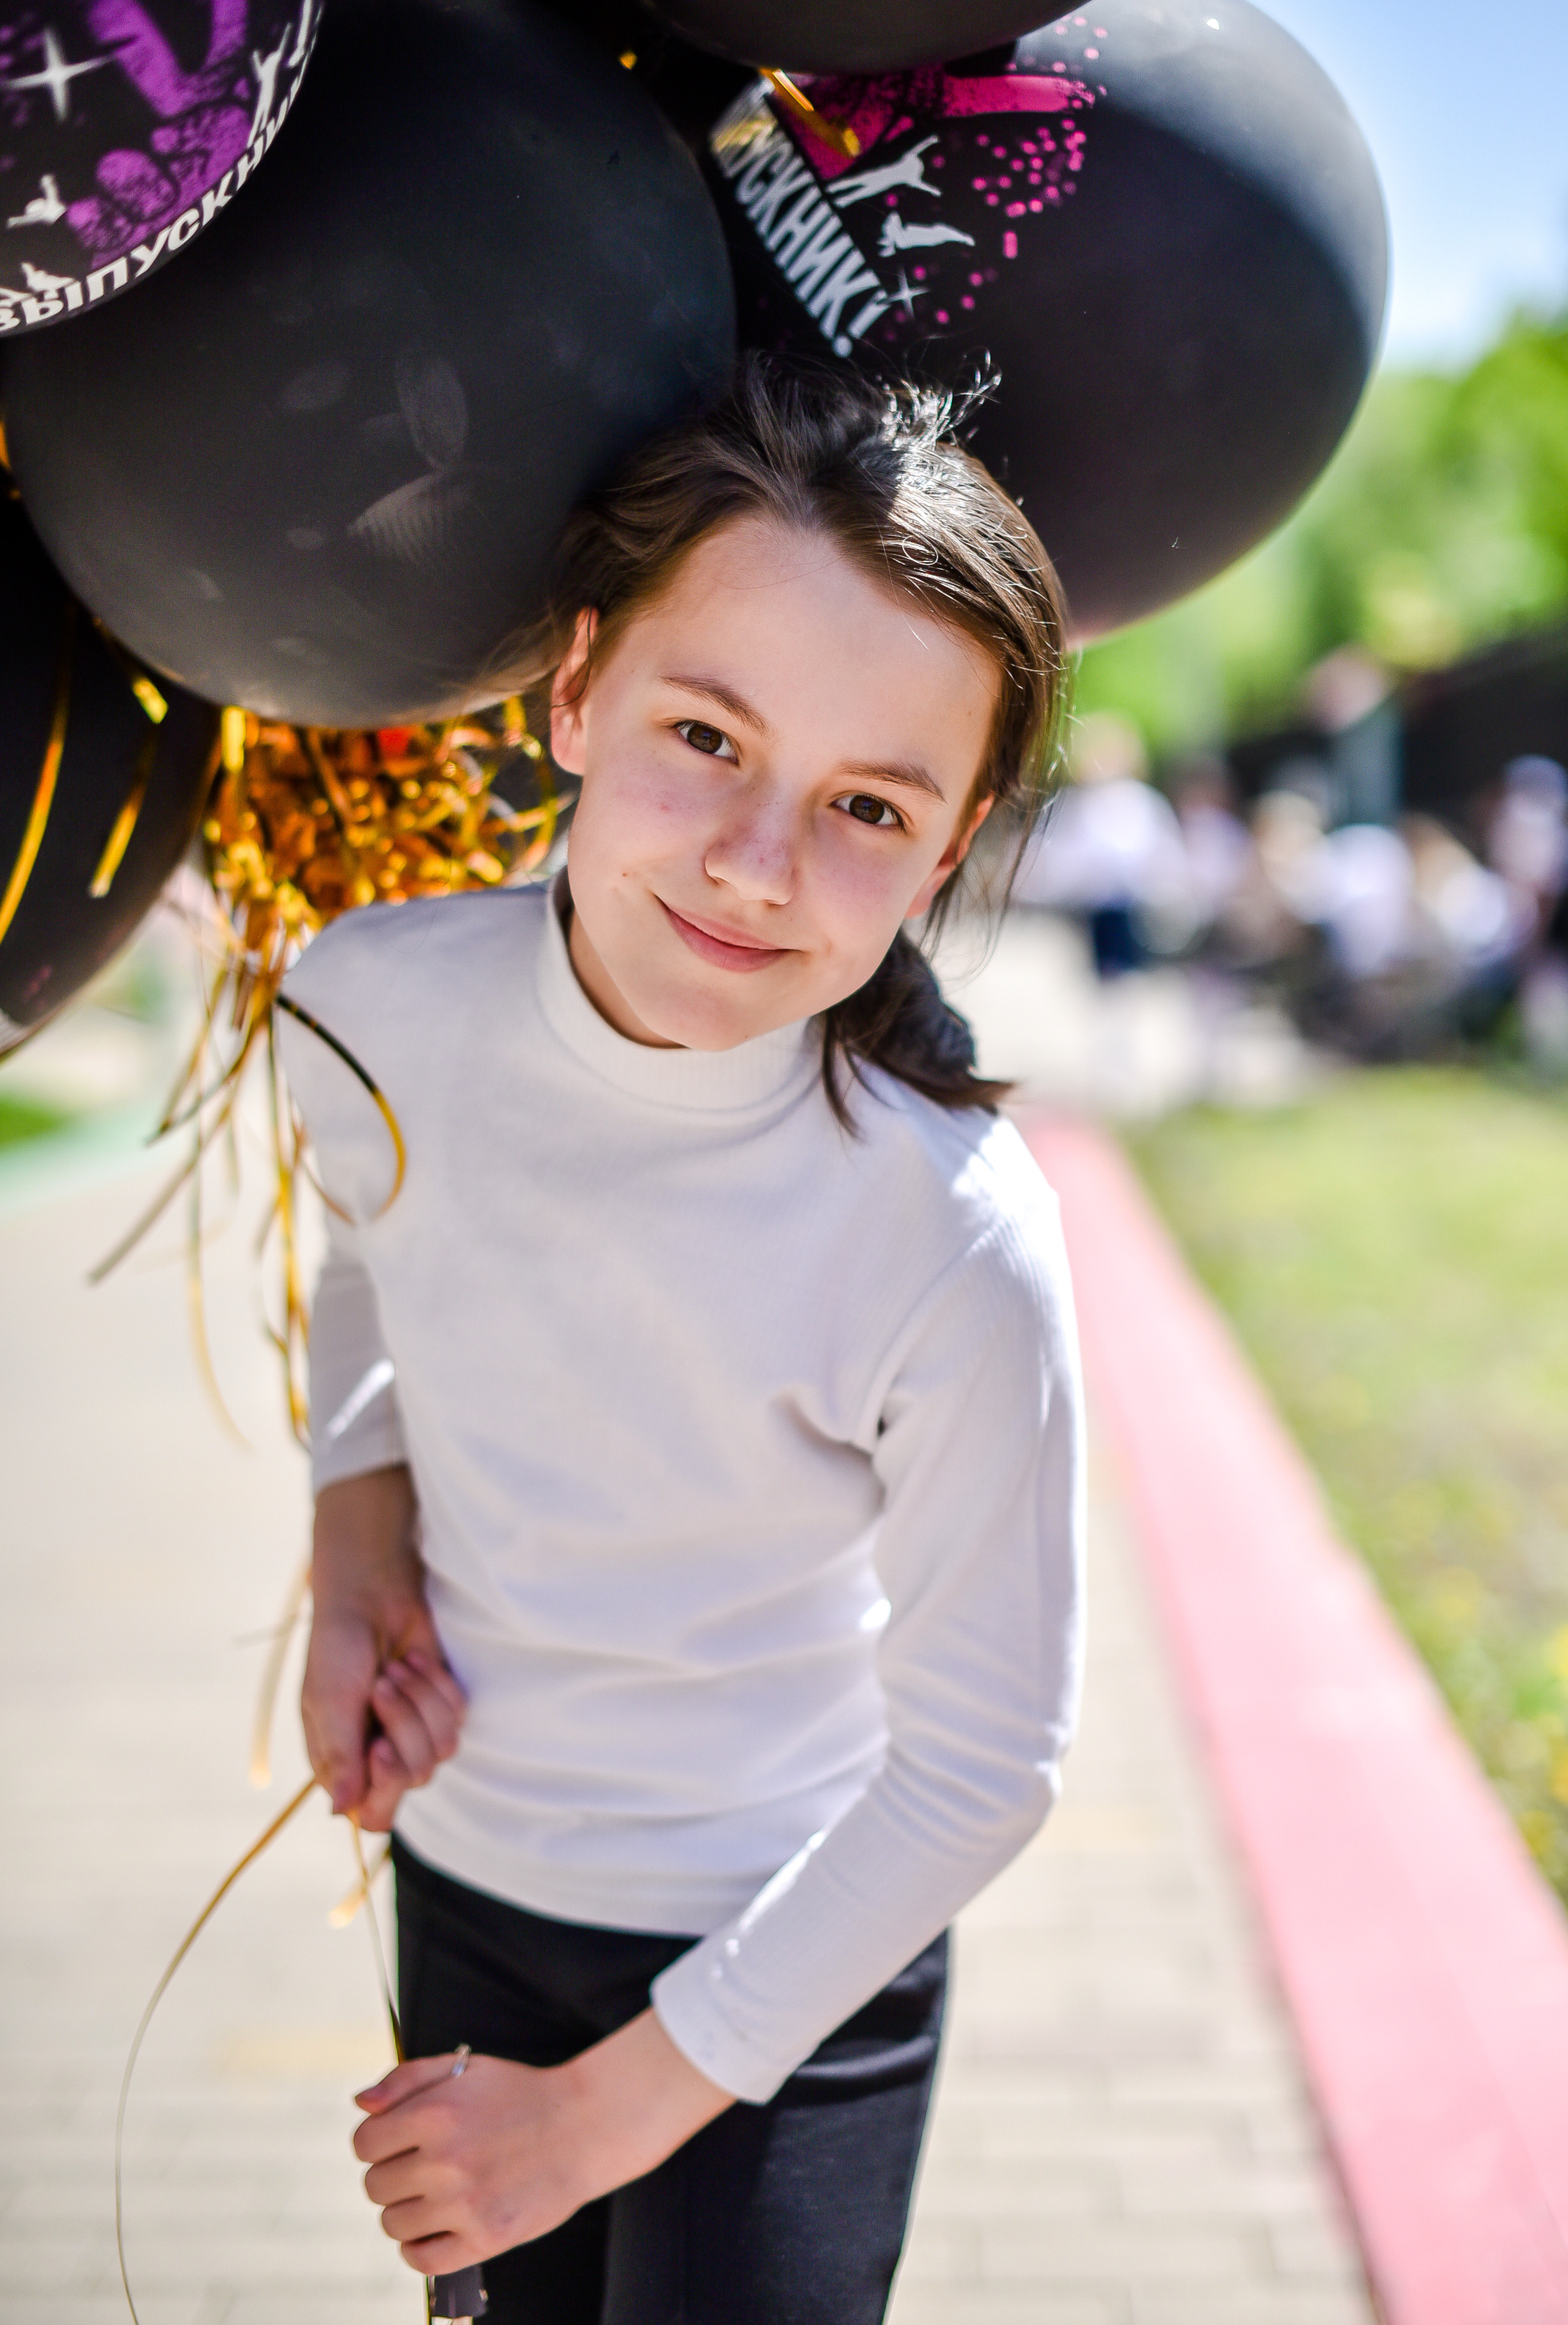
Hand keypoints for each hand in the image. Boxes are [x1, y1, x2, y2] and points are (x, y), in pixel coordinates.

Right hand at [302, 1466, 465, 1828]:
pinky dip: (439, 1684)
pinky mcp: (441, 1706)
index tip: (380, 1748)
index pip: (374, 1815)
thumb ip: (340, 1755)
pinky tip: (417, 1659)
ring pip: (444, 1748)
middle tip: (382, 1684)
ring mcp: (414, 1732)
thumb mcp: (330, 1699)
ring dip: (421, 1700)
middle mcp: (379, 1755)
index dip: (386, 1789)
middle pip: (416, 1777)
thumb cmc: (338, 1646)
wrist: (371, 1594)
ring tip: (397, 1668)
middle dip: (403, 1724)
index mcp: (343, 1764)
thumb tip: (343, 1813)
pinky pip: (459, 1716)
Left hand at [353, 2011, 733, 2271]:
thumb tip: (359, 2103)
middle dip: (393, 2175)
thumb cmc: (517, 2095)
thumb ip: (405, 2079)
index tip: (398, 2142)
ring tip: (436, 2195)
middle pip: (374, 2186)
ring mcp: (464, 2203)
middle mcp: (444, 2160)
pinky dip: (420, 2248)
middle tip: (423, 2167)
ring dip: (407, 2211)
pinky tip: (438, 2228)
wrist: (583, 2127)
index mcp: (434, 2112)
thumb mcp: (463, 2069)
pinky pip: (422, 2259)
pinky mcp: (484, 2238)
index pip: (364, 2143)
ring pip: (393, 2224)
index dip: (377, 2142)